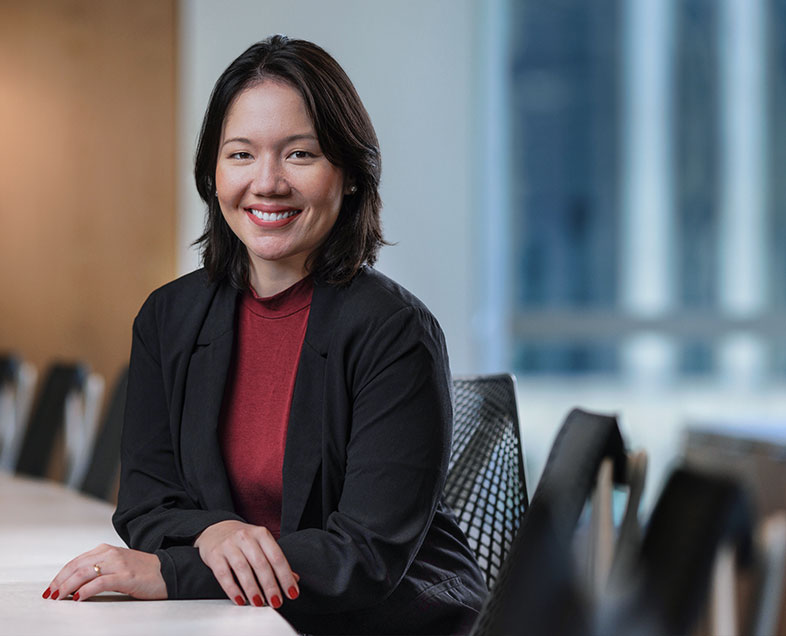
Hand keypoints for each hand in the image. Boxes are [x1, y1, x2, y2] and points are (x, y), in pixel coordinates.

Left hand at [43, 543, 165, 600]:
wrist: (167, 572)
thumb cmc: (142, 571)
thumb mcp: (118, 565)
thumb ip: (99, 569)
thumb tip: (75, 584)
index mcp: (107, 550)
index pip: (76, 561)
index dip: (61, 575)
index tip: (52, 588)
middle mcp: (110, 554)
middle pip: (77, 566)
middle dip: (60, 582)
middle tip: (51, 594)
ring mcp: (118, 564)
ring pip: (84, 573)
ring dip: (68, 587)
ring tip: (59, 597)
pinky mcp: (126, 577)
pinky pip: (100, 583)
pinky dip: (86, 591)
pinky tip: (78, 598)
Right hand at [194, 520, 298, 607]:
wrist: (216, 530)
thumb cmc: (243, 541)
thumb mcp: (261, 545)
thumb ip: (275, 562)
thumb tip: (294, 579)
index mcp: (261, 534)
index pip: (277, 557)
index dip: (285, 576)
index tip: (291, 592)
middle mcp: (246, 537)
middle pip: (261, 564)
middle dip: (270, 586)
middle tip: (276, 601)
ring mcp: (229, 545)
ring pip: (243, 569)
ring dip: (252, 589)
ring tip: (259, 603)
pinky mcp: (215, 554)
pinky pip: (224, 574)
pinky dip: (232, 589)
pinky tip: (240, 599)